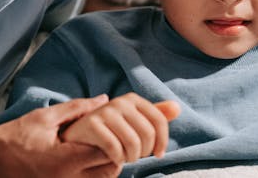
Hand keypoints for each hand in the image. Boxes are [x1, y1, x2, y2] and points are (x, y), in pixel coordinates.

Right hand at [0, 95, 122, 177]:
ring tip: (95, 148)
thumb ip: (76, 109)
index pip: (107, 152)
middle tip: (107, 137)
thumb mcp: (43, 117)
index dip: (114, 138)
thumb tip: (103, 101)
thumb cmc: (13, 138)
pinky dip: (91, 174)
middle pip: (109, 171)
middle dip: (114, 153)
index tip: (110, 127)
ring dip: (104, 166)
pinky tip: (83, 161)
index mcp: (65, 161)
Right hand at [60, 93, 179, 164]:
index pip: (159, 121)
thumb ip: (156, 115)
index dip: (162, 142)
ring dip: (130, 158)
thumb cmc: (111, 132)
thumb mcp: (135, 123)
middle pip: (148, 135)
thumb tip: (177, 107)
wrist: (79, 137)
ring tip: (124, 157)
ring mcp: (105, 111)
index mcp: (132, 99)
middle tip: (134, 156)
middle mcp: (120, 101)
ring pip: (133, 144)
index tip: (157, 154)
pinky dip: (116, 159)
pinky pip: (116, 149)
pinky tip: (113, 157)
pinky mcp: (92, 123)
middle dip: (143, 153)